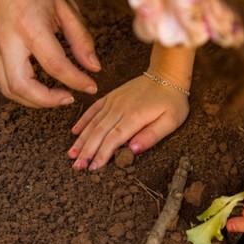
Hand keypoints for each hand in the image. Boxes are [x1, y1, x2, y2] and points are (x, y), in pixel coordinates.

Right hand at [0, 0, 100, 107]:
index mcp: (30, 27)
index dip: (76, 81)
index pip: (55, 65)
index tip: (92, 87)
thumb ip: (81, 40)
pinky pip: (5, 82)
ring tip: (57, 97)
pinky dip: (23, 93)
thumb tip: (93, 67)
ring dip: (34, 101)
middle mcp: (9, 41)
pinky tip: (41, 89)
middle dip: (48, 101)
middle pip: (23, 87)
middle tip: (70, 98)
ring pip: (9, 90)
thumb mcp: (65, 8)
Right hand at [67, 75, 189, 169]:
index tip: (93, 167)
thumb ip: (152, 136)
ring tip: (71, 154)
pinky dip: (83, 120)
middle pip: (99, 132)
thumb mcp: (171, 121)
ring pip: (93, 122)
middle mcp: (120, 108)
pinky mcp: (111, 96)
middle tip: (77, 167)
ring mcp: (114, 101)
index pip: (114, 138)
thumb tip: (133, 150)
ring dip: (81, 139)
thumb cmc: (172, 101)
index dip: (102, 154)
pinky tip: (75, 132)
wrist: (166, 75)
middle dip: (87, 151)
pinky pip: (94, 109)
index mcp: (135, 116)